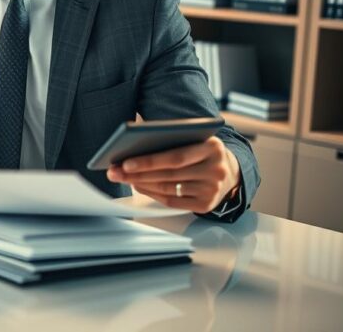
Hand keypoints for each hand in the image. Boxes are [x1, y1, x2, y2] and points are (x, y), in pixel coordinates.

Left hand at [106, 136, 240, 213]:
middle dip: (138, 173)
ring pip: (169, 188)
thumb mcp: (194, 139)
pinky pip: (173, 202)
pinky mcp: (206, 205)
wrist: (228, 172)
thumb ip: (172, 138)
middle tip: (115, 172)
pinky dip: (152, 194)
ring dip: (141, 183)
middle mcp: (216, 169)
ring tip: (123, 177)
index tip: (125, 161)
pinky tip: (138, 186)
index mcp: (212, 147)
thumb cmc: (199, 152)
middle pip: (169, 174)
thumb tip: (132, 142)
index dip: (149, 161)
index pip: (176, 156)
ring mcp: (212, 189)